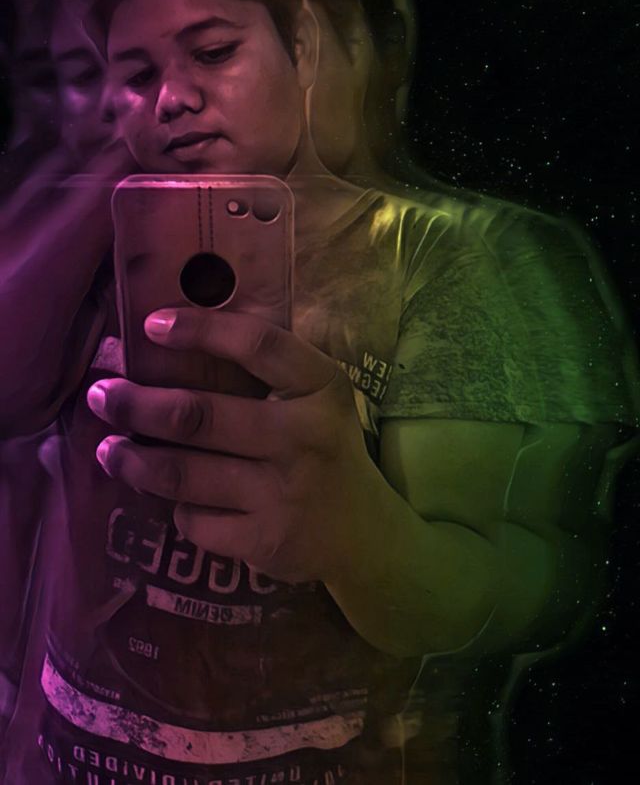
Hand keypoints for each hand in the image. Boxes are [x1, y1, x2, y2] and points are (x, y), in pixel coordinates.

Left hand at [87, 308, 386, 583]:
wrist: (365, 533)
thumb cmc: (325, 451)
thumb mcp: (315, 400)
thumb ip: (265, 375)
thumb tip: (168, 348)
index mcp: (320, 389)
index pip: (258, 345)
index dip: (201, 330)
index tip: (151, 326)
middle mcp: (303, 437)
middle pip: (199, 417)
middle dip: (138, 406)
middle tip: (103, 396)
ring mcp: (284, 493)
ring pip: (183, 474)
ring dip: (133, 460)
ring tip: (108, 449)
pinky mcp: (267, 542)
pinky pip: (195, 521)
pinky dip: (176, 507)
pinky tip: (173, 498)